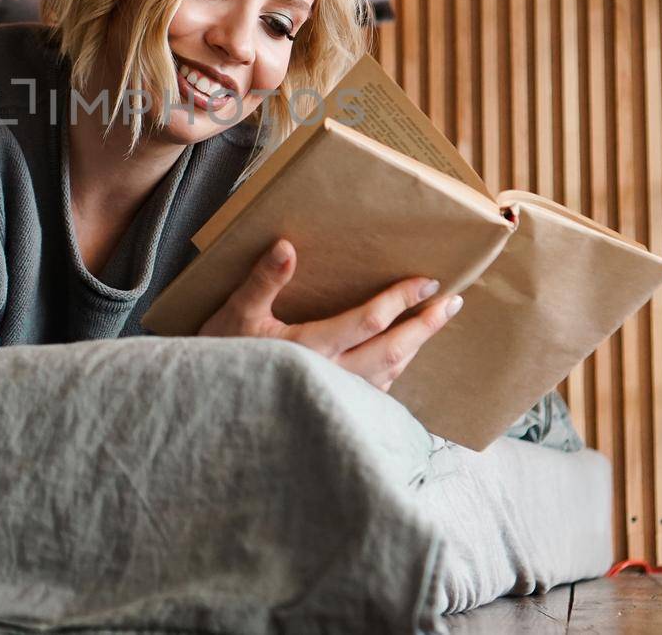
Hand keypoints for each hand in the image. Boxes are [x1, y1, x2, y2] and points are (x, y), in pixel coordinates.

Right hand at [197, 237, 462, 391]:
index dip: (400, 300)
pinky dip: (394, 371)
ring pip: (389, 375)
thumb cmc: (220, 357)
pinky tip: (398, 359)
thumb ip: (263, 281)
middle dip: (426, 326)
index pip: (369, 321)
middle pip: (393, 351)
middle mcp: (332, 379)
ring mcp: (336, 401)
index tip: (426, 281)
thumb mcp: (234, 313)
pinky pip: (376, 393)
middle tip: (452, 302)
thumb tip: (286, 246)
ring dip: (414, 348)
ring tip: (432, 325)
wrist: (209, 411)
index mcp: (311, 350)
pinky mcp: (334, 415)